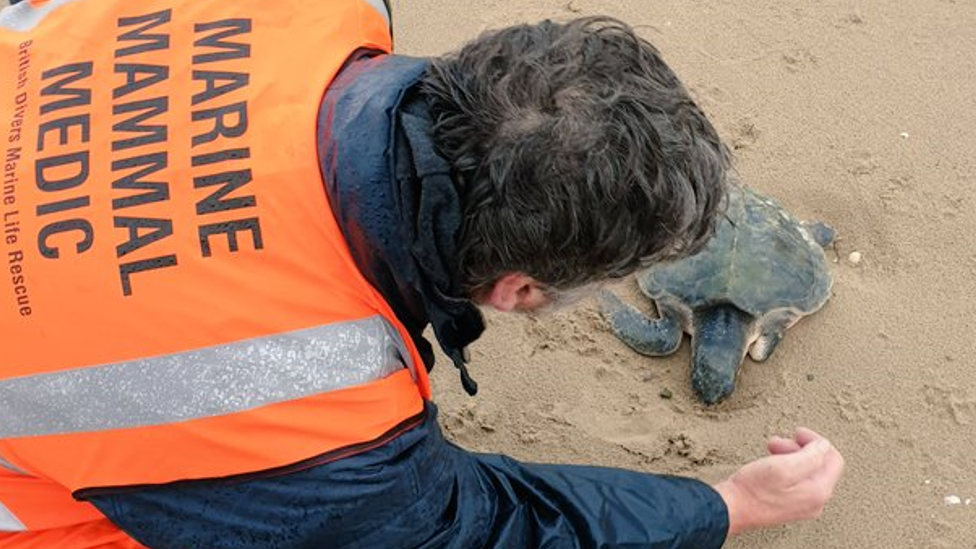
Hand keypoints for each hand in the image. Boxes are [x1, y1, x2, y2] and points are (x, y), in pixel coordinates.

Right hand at [712, 427, 844, 534]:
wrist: (731, 508)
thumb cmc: (752, 490)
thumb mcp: (783, 466)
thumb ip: (810, 455)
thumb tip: (823, 446)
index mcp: (818, 491)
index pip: (833, 458)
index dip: (816, 440)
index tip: (797, 432)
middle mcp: (815, 501)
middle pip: (821, 465)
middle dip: (801, 447)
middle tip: (779, 441)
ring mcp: (803, 505)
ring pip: (808, 472)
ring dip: (792, 455)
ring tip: (771, 449)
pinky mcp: (789, 506)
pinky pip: (798, 481)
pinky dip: (787, 467)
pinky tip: (771, 464)